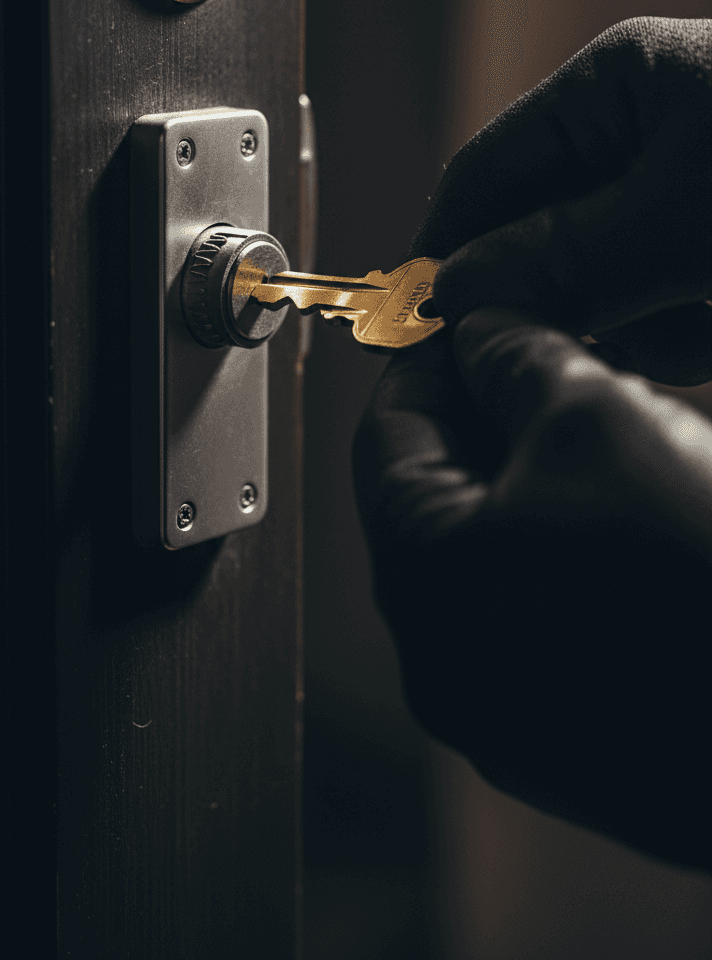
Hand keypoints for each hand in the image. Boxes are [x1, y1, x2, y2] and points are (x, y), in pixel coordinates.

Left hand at [353, 312, 711, 869]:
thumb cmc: (699, 569)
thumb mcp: (599, 417)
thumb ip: (517, 360)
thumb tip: (484, 334)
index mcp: (422, 581)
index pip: (386, 437)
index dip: (429, 361)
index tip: (470, 320)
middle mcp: (444, 666)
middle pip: (438, 503)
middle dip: (488, 419)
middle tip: (548, 359)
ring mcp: (507, 720)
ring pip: (494, 564)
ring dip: (533, 484)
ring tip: (610, 429)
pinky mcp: (573, 748)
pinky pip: (540, 622)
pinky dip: (565, 556)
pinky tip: (637, 515)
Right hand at [412, 17, 711, 384]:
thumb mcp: (689, 209)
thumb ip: (570, 255)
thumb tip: (454, 291)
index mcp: (615, 85)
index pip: (485, 172)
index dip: (442, 248)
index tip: (406, 327)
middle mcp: (640, 138)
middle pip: (541, 244)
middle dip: (565, 304)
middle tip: (568, 353)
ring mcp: (683, 199)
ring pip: (609, 294)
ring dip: (651, 330)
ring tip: (706, 318)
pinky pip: (671, 318)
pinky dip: (692, 336)